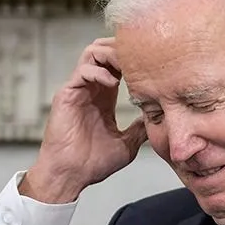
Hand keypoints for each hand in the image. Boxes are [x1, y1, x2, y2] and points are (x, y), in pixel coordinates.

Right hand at [23, 38, 148, 203]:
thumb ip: (138, 129)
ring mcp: (78, 90)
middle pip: (105, 50)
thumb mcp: (126, 145)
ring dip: (111, 53)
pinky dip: (99, 71)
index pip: (117, 65)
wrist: (70, 176)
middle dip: (123, 49)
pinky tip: (113, 82)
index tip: (152, 63)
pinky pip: (82, 71)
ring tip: (127, 65)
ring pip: (92, 53)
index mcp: (104, 97)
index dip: (133, 59)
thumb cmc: (92, 164)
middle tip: (141, 58)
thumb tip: (157, 121)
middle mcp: (90, 89)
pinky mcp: (67, 95)